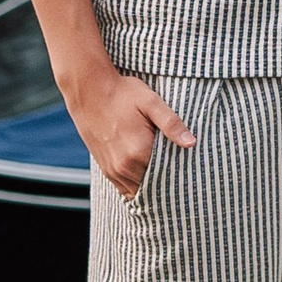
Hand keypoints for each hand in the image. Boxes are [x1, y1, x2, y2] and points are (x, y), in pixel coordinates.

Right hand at [57, 57, 194, 196]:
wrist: (89, 90)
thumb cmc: (122, 94)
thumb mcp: (151, 102)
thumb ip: (172, 124)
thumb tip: (191, 143)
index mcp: (138, 152)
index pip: (166, 176)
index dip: (178, 176)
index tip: (188, 174)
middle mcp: (124, 167)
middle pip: (152, 187)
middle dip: (166, 184)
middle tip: (181, 178)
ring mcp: (112, 170)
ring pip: (137, 191)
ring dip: (150, 188)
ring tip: (166, 179)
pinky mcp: (105, 168)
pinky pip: (124, 189)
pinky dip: (136, 187)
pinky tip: (147, 179)